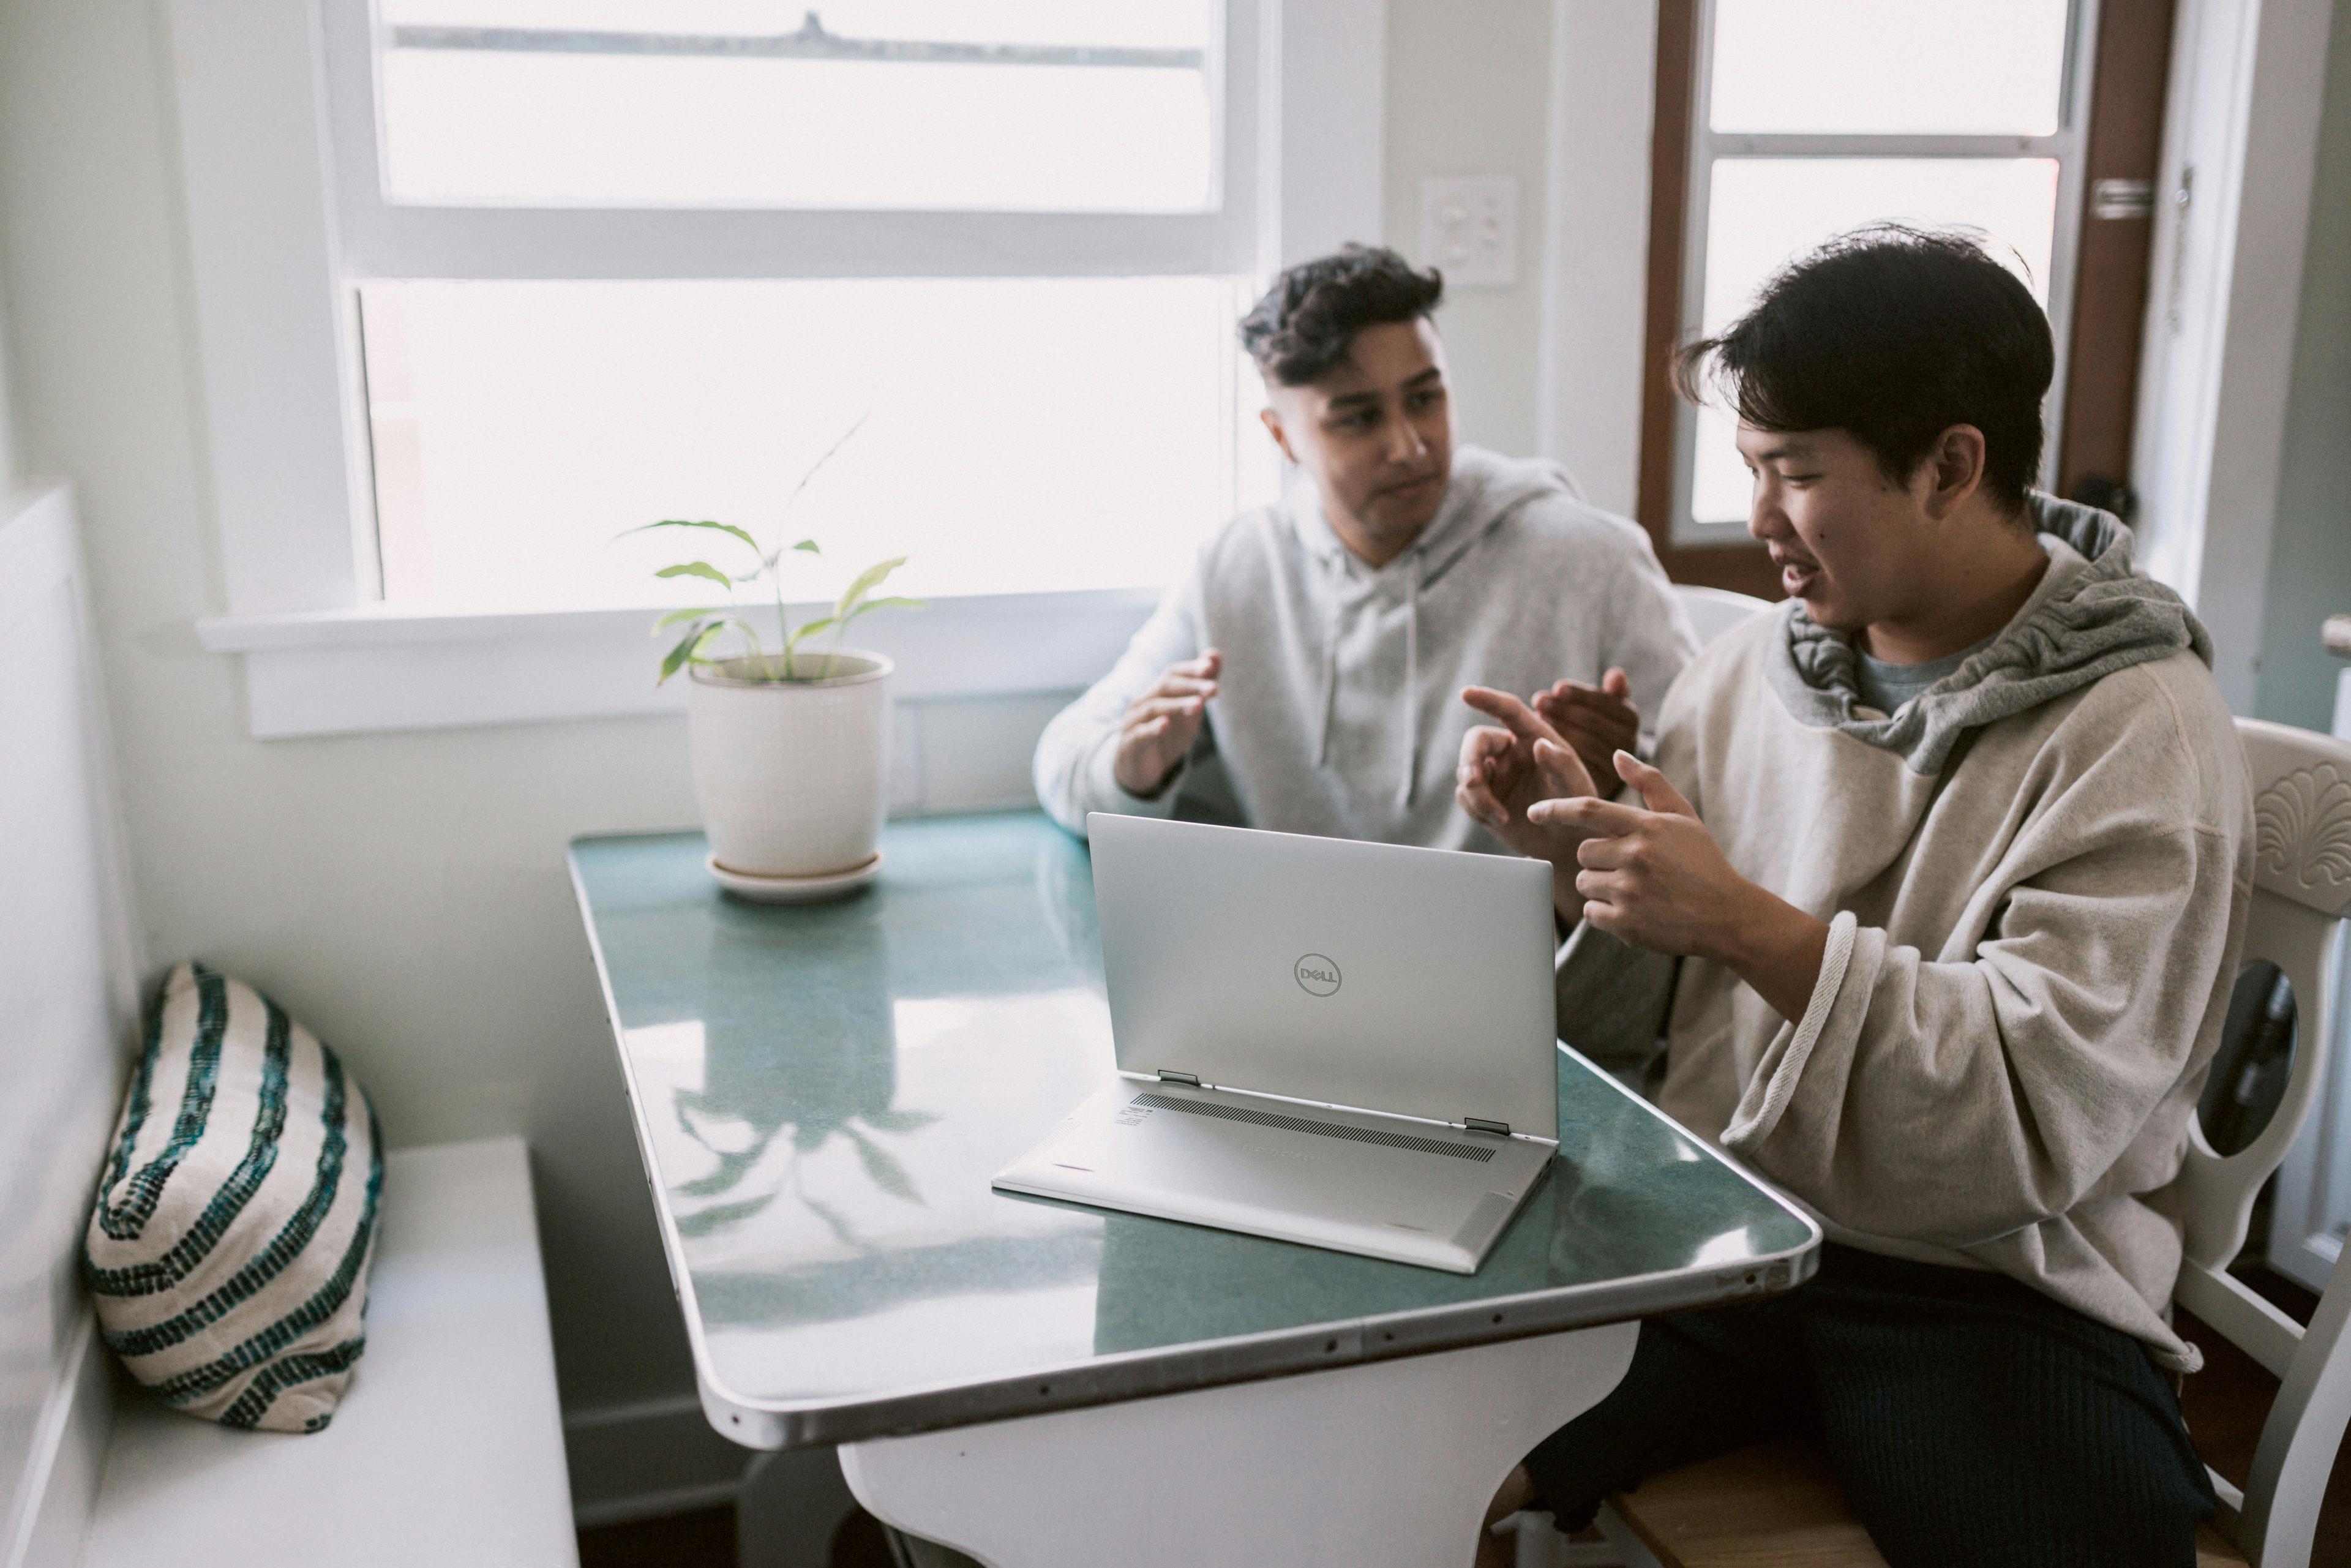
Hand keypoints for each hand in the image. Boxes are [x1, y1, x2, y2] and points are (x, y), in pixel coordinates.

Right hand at [1113, 651, 1220, 796]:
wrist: (1139, 770)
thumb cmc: (1166, 735)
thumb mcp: (1189, 711)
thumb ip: (1201, 685)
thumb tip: (1215, 654)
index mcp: (1158, 692)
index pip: (1173, 672)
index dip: (1191, 669)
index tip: (1210, 667)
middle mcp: (1144, 702)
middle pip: (1166, 686)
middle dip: (1191, 686)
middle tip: (1214, 689)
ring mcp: (1134, 722)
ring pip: (1154, 707)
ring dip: (1177, 705)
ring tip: (1198, 706)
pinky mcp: (1129, 744)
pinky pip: (1139, 733)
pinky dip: (1152, 728)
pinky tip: (1165, 725)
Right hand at [1456, 687, 1602, 915]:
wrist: (1566, 843)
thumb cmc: (1577, 808)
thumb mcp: (1576, 787)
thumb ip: (1560, 764)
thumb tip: (1540, 745)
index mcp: (1533, 736)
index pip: (1508, 710)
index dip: (1487, 699)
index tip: (1467, 693)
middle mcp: (1510, 750)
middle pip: (1476, 742)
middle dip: (1470, 761)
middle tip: (1474, 783)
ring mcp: (1494, 774)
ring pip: (1466, 772)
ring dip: (1476, 794)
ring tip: (1499, 816)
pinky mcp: (1484, 796)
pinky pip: (1465, 796)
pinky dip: (1476, 808)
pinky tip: (1499, 820)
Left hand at [1533, 668, 1639, 789]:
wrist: (1593, 774)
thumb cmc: (1593, 731)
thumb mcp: (1603, 710)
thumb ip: (1609, 693)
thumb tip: (1616, 673)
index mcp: (1630, 718)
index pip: (1604, 701)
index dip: (1579, 694)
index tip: (1556, 687)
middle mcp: (1629, 742)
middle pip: (1593, 721)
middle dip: (1563, 708)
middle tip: (1538, 700)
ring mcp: (1617, 764)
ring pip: (1586, 741)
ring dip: (1559, 727)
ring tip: (1537, 717)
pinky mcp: (1602, 784)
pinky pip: (1580, 764)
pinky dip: (1559, 750)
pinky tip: (1540, 740)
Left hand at [1533, 752, 1828, 1020]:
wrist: (1727, 916)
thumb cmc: (1703, 863)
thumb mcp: (1683, 817)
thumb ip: (1649, 783)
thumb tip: (1617, 755)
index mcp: (1646, 827)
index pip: (1587, 810)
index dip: (1554, 809)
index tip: (1533, 813)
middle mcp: (1635, 856)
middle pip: (1583, 852)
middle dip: (1597, 859)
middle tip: (1630, 868)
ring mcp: (1630, 890)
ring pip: (1585, 882)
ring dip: (1601, 886)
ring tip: (1637, 890)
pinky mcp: (1626, 923)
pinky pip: (1591, 913)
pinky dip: (1605, 913)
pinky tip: (1636, 911)